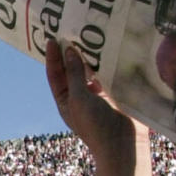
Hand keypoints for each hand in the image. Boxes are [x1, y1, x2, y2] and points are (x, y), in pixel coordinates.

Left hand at [45, 39, 150, 175]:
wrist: (123, 145)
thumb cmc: (95, 124)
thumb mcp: (79, 97)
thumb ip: (74, 73)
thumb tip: (69, 50)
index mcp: (65, 100)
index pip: (55, 75)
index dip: (52, 57)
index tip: (51, 38)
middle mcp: (79, 97)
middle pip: (72, 71)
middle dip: (70, 53)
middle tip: (70, 31)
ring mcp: (97, 96)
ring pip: (90, 71)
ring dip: (89, 56)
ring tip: (89, 36)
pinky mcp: (114, 94)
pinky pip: (107, 75)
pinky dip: (106, 63)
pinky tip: (108, 49)